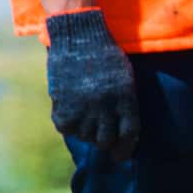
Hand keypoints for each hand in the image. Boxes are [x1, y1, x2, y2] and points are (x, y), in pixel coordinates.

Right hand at [43, 9, 138, 160]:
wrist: (79, 36)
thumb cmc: (106, 55)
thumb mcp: (125, 78)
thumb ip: (124, 104)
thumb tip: (121, 131)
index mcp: (125, 100)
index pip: (129, 135)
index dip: (125, 149)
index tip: (120, 156)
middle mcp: (105, 107)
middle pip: (105, 140)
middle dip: (104, 141)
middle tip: (100, 135)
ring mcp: (83, 106)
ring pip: (85, 136)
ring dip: (86, 131)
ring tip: (85, 117)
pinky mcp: (63, 103)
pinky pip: (65, 127)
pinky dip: (68, 124)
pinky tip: (70, 113)